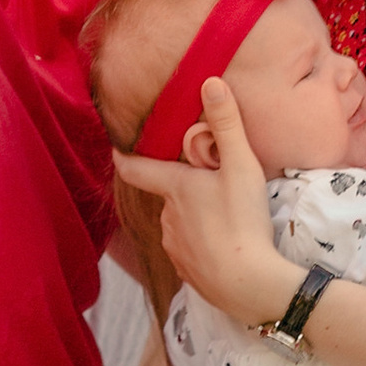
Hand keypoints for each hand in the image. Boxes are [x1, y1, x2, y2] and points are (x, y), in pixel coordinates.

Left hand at [116, 78, 302, 326]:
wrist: (250, 285)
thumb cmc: (243, 221)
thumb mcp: (241, 166)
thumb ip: (227, 124)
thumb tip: (210, 81)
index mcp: (174, 189)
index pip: (137, 169)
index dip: (125, 157)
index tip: (115, 149)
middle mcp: (166, 218)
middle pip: (169, 196)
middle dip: (184, 189)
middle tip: (213, 184)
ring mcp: (175, 248)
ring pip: (180, 223)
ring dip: (196, 218)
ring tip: (226, 218)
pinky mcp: (188, 273)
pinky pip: (191, 251)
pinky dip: (203, 245)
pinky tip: (225, 246)